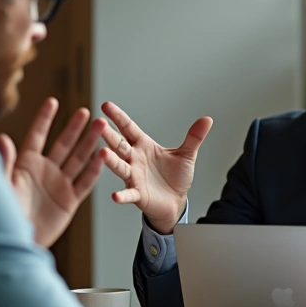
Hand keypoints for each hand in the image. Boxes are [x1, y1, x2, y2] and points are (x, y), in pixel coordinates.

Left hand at [0, 98, 105, 247]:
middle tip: (88, 112)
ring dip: (90, 143)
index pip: (37, 137)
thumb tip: (2, 137)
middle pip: (64, 145)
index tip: (53, 101)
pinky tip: (104, 155)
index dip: (45, 119)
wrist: (16, 242)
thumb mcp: (1, 185)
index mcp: (26, 165)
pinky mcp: (69, 200)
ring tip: (102, 126)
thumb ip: (4, 162)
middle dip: (75, 128)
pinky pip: (85, 182)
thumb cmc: (2, 214)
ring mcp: (59, 185)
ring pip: (78, 159)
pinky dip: (95, 169)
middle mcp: (45, 172)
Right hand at [98, 101, 211, 233]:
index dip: (118, 117)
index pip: (128, 128)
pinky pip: (129, 194)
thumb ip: (194, 137)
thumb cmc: (175, 177)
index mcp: (143, 146)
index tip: (105, 105)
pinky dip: (122, 195)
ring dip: (111, 161)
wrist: (175, 201)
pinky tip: (115, 196)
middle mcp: (134, 159)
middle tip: (99, 124)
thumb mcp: (186, 155)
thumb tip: (207, 119)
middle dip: (109, 135)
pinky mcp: (138, 194)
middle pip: (119, 144)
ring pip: (120, 166)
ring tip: (102, 153)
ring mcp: (134, 176)